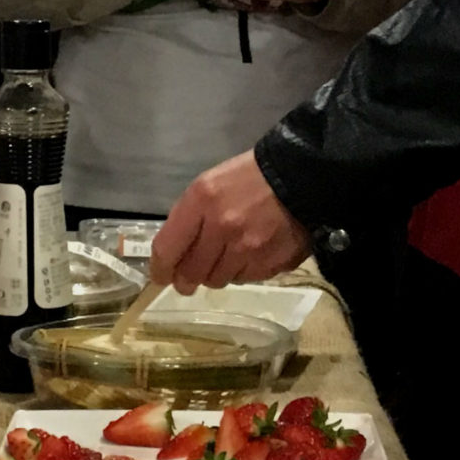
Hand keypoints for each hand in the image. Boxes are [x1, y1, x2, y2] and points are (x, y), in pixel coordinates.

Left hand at [154, 151, 311, 293]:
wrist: (299, 177)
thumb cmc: (248, 177)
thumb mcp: (209, 184)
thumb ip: (189, 218)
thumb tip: (173, 255)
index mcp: (202, 200)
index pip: (168, 248)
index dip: (160, 268)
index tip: (159, 276)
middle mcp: (222, 227)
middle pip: (191, 273)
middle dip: (185, 280)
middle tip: (186, 282)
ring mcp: (247, 248)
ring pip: (217, 280)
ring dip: (215, 275)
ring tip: (224, 260)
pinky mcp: (269, 263)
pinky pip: (243, 279)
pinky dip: (240, 273)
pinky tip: (247, 256)